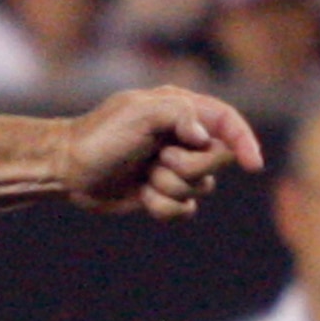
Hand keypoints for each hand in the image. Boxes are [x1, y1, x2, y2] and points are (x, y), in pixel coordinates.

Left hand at [57, 88, 264, 218]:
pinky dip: (163, 207)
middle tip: (156, 159)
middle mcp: (183, 138)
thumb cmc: (100, 136)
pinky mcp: (162, 193)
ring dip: (169, 186)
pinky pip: (184, 210)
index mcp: (182, 110)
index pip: (227, 122)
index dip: (243, 141)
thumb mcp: (139, 112)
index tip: (252, 165)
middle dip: (187, 166)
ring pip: (202, 188)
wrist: (67, 169)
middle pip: (217, 161)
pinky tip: (141, 196)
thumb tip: (206, 138)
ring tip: (143, 176)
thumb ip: (179, 114)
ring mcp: (174, 167)